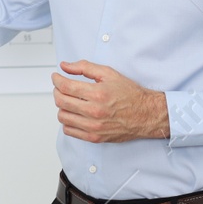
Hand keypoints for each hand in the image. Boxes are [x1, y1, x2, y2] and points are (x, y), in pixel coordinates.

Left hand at [52, 60, 170, 142]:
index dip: (56, 79)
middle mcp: (94, 112)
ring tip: (69, 100)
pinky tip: (74, 113)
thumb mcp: (108, 74)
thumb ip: (84, 67)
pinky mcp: (94, 137)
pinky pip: (69, 131)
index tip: (56, 77)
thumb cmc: (130, 94)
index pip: (65, 86)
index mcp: (98, 94)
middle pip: (61, 101)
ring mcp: (93, 127)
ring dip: (62, 106)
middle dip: (57, 91)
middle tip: (60, 87)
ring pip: (62, 117)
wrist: (146, 114)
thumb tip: (65, 66)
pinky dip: (67, 121)